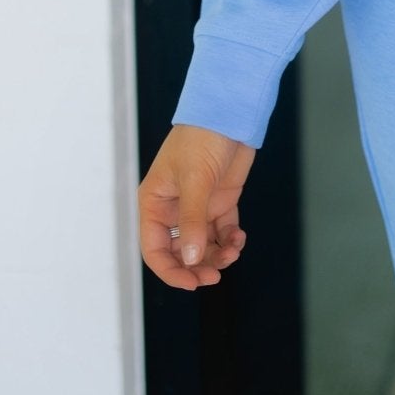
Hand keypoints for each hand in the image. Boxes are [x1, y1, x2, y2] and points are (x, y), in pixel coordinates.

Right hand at [139, 124, 255, 290]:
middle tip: (216, 275)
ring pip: (203, 245)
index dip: (170, 271)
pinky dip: (230, 239)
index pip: (154, 249)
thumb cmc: (202, 138)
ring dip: (217, 254)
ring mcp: (198, 205)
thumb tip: (189, 259)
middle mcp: (174, 209)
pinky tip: (239, 237)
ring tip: (233, 250)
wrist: (231, 111)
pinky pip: (222, 231)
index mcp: (155, 203)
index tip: (192, 282)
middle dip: (196, 266)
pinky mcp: (220, 200)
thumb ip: (192, 221)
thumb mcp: (195, 180)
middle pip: (180, 252)